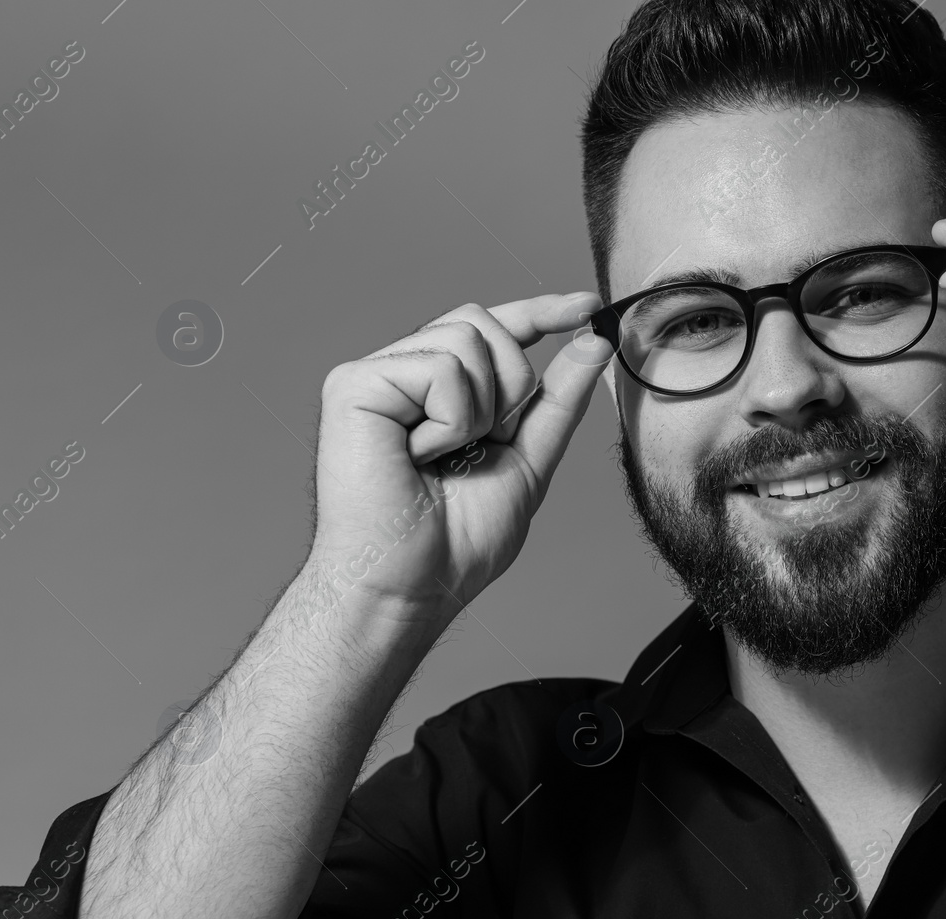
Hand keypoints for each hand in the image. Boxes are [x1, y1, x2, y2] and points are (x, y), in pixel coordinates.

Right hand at [311, 294, 610, 619]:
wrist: (411, 585)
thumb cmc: (456, 543)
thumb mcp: (528, 461)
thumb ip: (558, 401)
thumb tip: (593, 341)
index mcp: (438, 391)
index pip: (492, 329)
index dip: (540, 312)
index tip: (589, 306)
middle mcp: (403, 373)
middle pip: (483, 322)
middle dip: (511, 384)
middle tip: (484, 443)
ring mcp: (375, 375)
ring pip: (466, 337)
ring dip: (480, 409)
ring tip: (444, 456)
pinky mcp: (352, 384)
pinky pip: (438, 367)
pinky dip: (449, 421)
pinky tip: (419, 455)